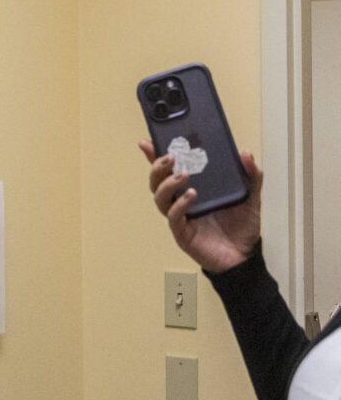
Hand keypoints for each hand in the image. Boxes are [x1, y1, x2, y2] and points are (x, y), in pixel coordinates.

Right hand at [139, 140, 262, 272]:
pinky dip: (179, 204)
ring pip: (159, 197)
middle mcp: (180, 201)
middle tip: (170, 157)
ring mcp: (180, 217)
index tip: (148, 142)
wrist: (245, 256)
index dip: (155, 156)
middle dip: (157, 167)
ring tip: (183, 175)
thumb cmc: (241, 227)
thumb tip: (246, 153)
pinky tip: (191, 196)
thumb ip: (251, 175)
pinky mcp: (182, 232)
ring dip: (167, 184)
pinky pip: (173, 216)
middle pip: (156, 181)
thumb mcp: (250, 196)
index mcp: (191, 189)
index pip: (168, 170)